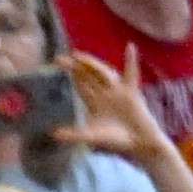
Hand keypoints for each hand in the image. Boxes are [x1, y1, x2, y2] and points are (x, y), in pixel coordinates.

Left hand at [62, 50, 175, 175]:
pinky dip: (131, 61)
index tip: (58, 63)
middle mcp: (106, 94)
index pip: (81, 85)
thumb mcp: (91, 137)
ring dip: (91, 64)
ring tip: (78, 56)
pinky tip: (130, 48)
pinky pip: (131, 74)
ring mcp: (119, 92)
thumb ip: (74, 134)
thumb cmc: (117, 141)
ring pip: (103, 73)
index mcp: (96, 102)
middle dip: (75, 67)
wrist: (139, 144)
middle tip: (59, 58)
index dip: (71, 75)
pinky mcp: (132, 92)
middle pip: (88, 76)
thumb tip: (53, 134)